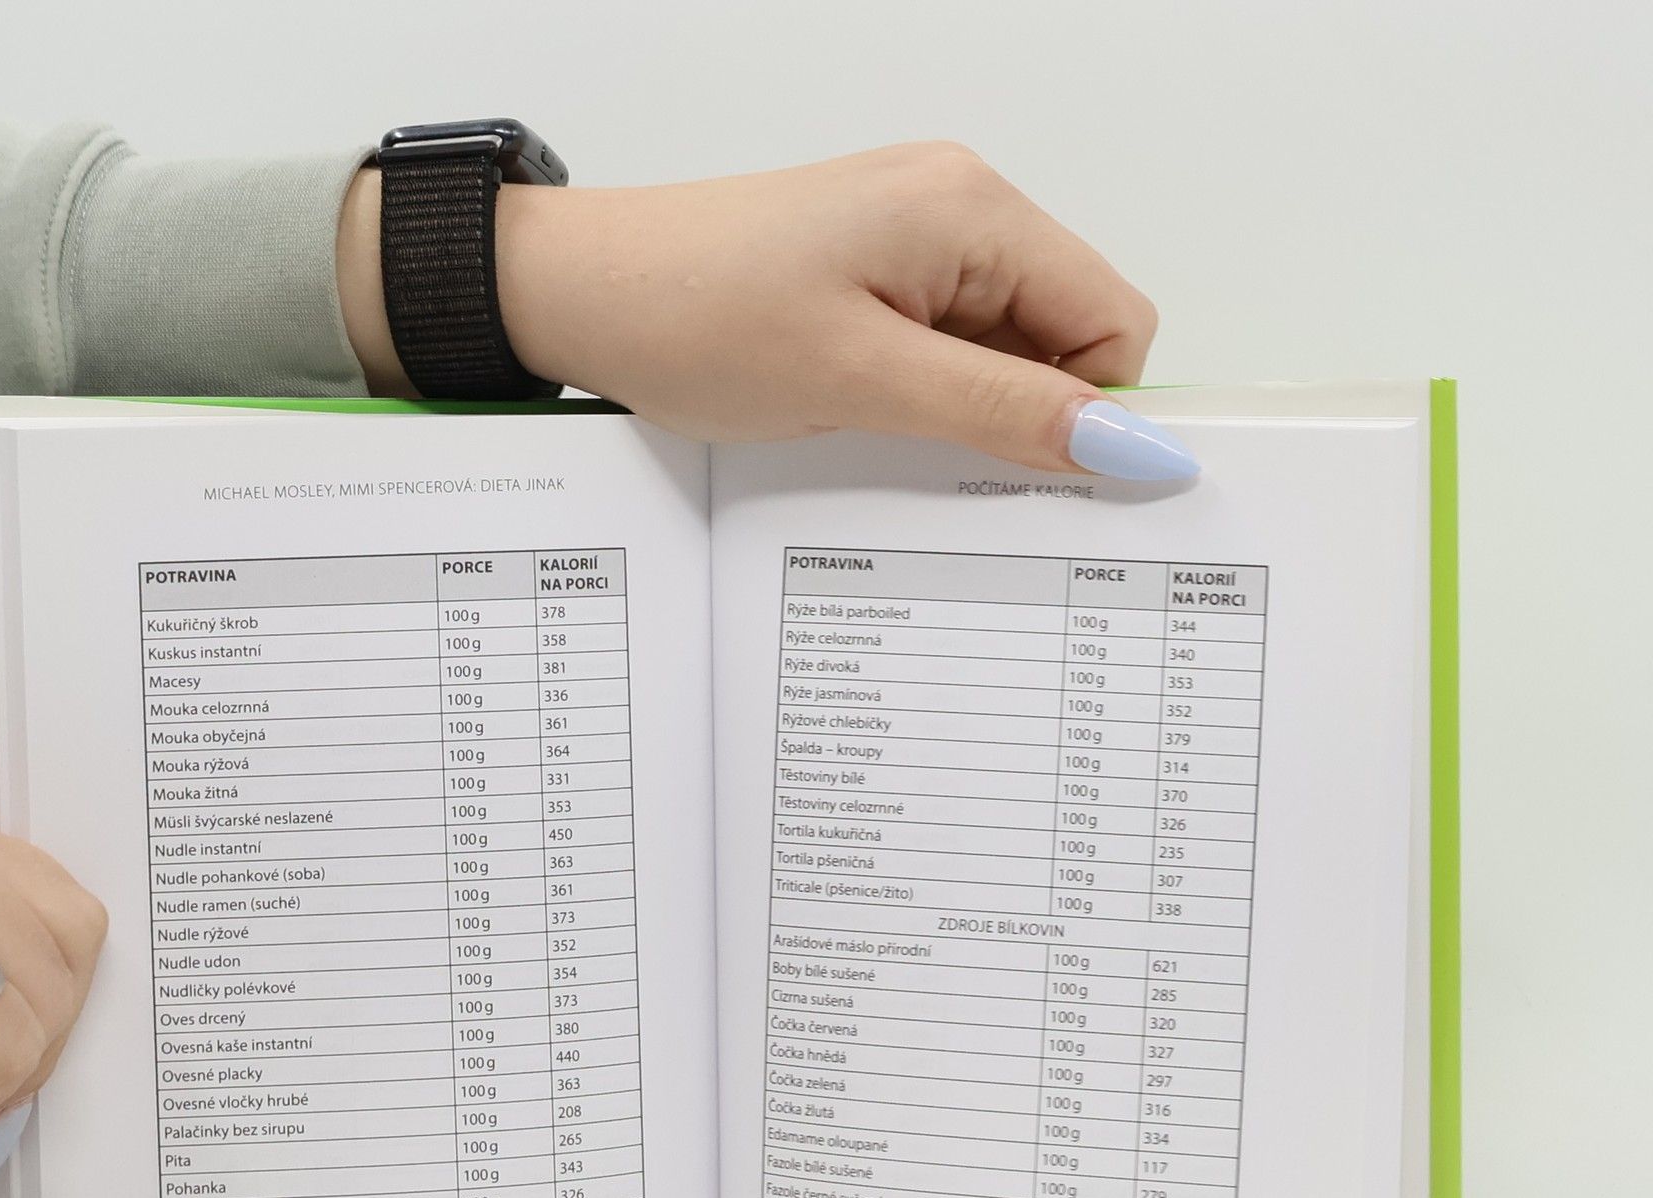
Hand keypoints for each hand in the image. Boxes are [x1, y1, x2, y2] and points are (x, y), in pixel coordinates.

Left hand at [338, 143, 1190, 478]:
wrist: (577, 292)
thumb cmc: (698, 317)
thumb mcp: (864, 382)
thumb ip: (1005, 412)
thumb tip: (1133, 448)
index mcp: (973, 211)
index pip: (1114, 322)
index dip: (1093, 412)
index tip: (1031, 477)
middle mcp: (957, 206)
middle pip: (1064, 334)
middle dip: (1023, 412)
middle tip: (932, 454)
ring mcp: (911, 236)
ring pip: (1002, 347)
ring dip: (963, 407)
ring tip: (872, 421)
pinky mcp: (870, 269)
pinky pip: (942, 344)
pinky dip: (921, 392)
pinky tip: (857, 411)